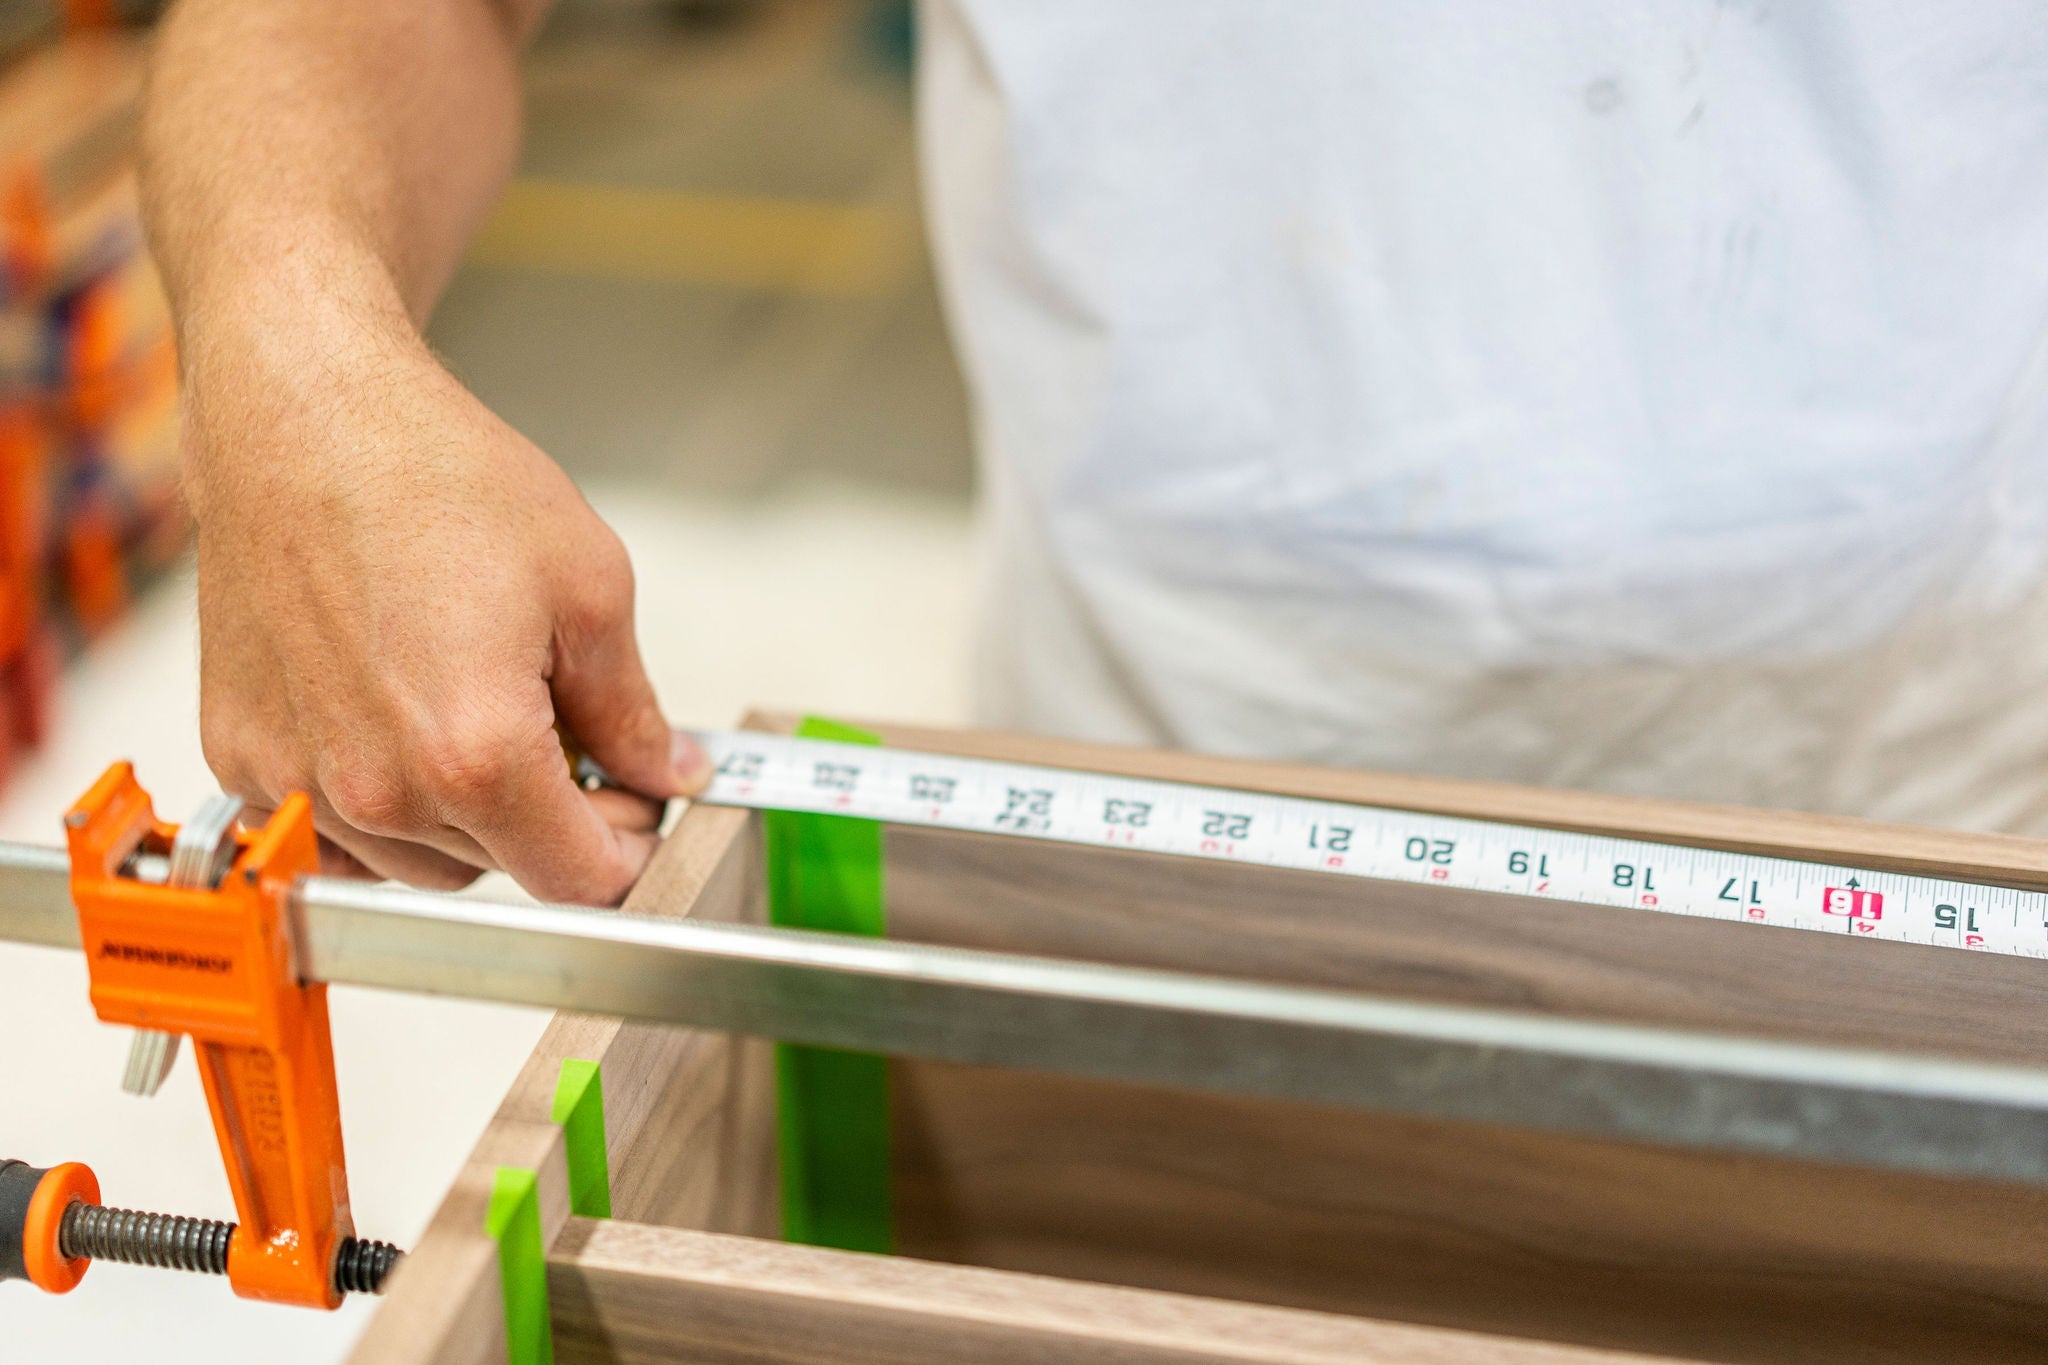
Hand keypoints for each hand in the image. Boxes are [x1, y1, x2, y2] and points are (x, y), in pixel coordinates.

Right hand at [181, 308, 706, 903]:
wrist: (304, 420)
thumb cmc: (436, 479)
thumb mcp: (588, 588)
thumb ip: (633, 711)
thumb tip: (669, 773)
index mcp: (477, 756)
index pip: (581, 880)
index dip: (628, 845)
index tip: (636, 804)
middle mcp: (378, 790)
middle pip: (506, 872)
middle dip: (555, 817)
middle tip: (570, 730)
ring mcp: (298, 783)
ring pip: (423, 865)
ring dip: (469, 817)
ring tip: (481, 706)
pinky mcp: (242, 758)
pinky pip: (338, 836)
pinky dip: (385, 803)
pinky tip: (406, 723)